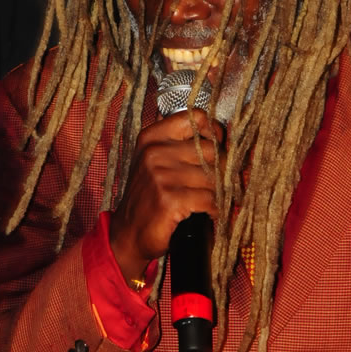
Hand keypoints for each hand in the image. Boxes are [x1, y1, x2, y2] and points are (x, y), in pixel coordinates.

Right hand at [109, 109, 223, 285]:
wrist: (128, 234)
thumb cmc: (149, 196)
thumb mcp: (156, 161)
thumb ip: (182, 144)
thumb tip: (222, 136)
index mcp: (151, 137)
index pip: (196, 118)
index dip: (213, 132)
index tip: (216, 146)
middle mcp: (154, 152)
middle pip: (211, 150)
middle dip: (217, 170)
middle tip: (207, 184)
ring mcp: (161, 176)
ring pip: (213, 178)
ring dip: (214, 193)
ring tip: (201, 201)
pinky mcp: (170, 199)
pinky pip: (209, 199)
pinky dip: (212, 210)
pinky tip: (202, 213)